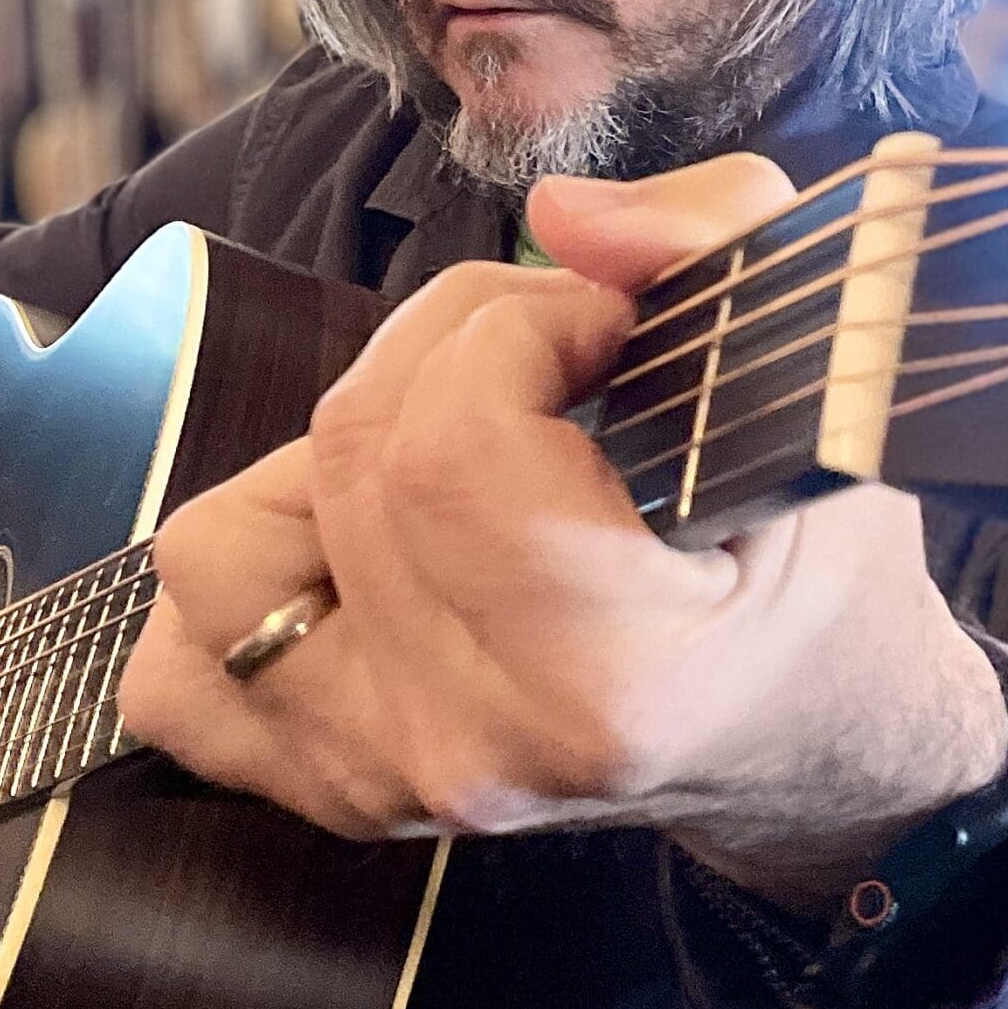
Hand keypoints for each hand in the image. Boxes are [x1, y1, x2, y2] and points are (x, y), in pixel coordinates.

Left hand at [120, 155, 1007, 911]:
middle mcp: (473, 744)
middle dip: (449, 346)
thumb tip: (564, 220)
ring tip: (463, 449)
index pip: (457, 439)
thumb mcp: (828, 394)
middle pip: (353, 456)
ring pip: (229, 541)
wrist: (806, 747)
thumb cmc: (818, 578)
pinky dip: (253, 580)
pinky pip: (178, 662)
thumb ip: (716, 250)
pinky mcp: (325, 789)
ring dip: (336, 454)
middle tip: (558, 359)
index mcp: (609, 674)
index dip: (527, 325)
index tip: (610, 326)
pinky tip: (366, 546)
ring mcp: (384, 779)